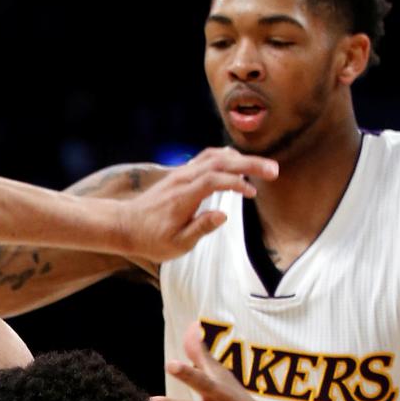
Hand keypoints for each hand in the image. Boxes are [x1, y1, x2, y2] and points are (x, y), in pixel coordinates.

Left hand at [121, 147, 276, 262]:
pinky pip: (206, 158)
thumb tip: (223, 216)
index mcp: (182, 198)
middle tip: (274, 170)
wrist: (125, 225)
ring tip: (262, 166)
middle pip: (218, 162)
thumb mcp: (176, 244)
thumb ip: (200, 229)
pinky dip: (226, 156)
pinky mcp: (181, 174)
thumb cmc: (152, 240)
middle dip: (248, 163)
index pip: (213, 180)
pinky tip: (238, 161)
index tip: (253, 193)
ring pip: (213, 156)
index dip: (235, 183)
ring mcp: (181, 174)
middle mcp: (182, 180)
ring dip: (240, 158)